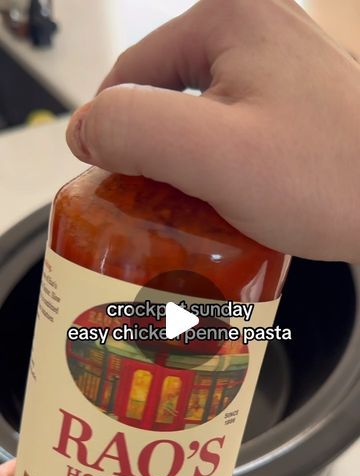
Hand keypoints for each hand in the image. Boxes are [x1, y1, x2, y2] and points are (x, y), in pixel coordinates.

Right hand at [66, 0, 359, 262]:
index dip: (113, 132)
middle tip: (157, 202)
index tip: (111, 182)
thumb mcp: (213, 154)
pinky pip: (236, 128)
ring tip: (195, 208)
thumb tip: (82, 128)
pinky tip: (230, 200)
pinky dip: (222, 165)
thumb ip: (132, 130)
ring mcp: (282, 64)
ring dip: (188, 163)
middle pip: (167, 93)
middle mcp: (259, 27)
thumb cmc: (333, 179)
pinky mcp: (297, 100)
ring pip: (201, 115)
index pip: (133, 72)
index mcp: (230, 16)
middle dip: (155, 151)